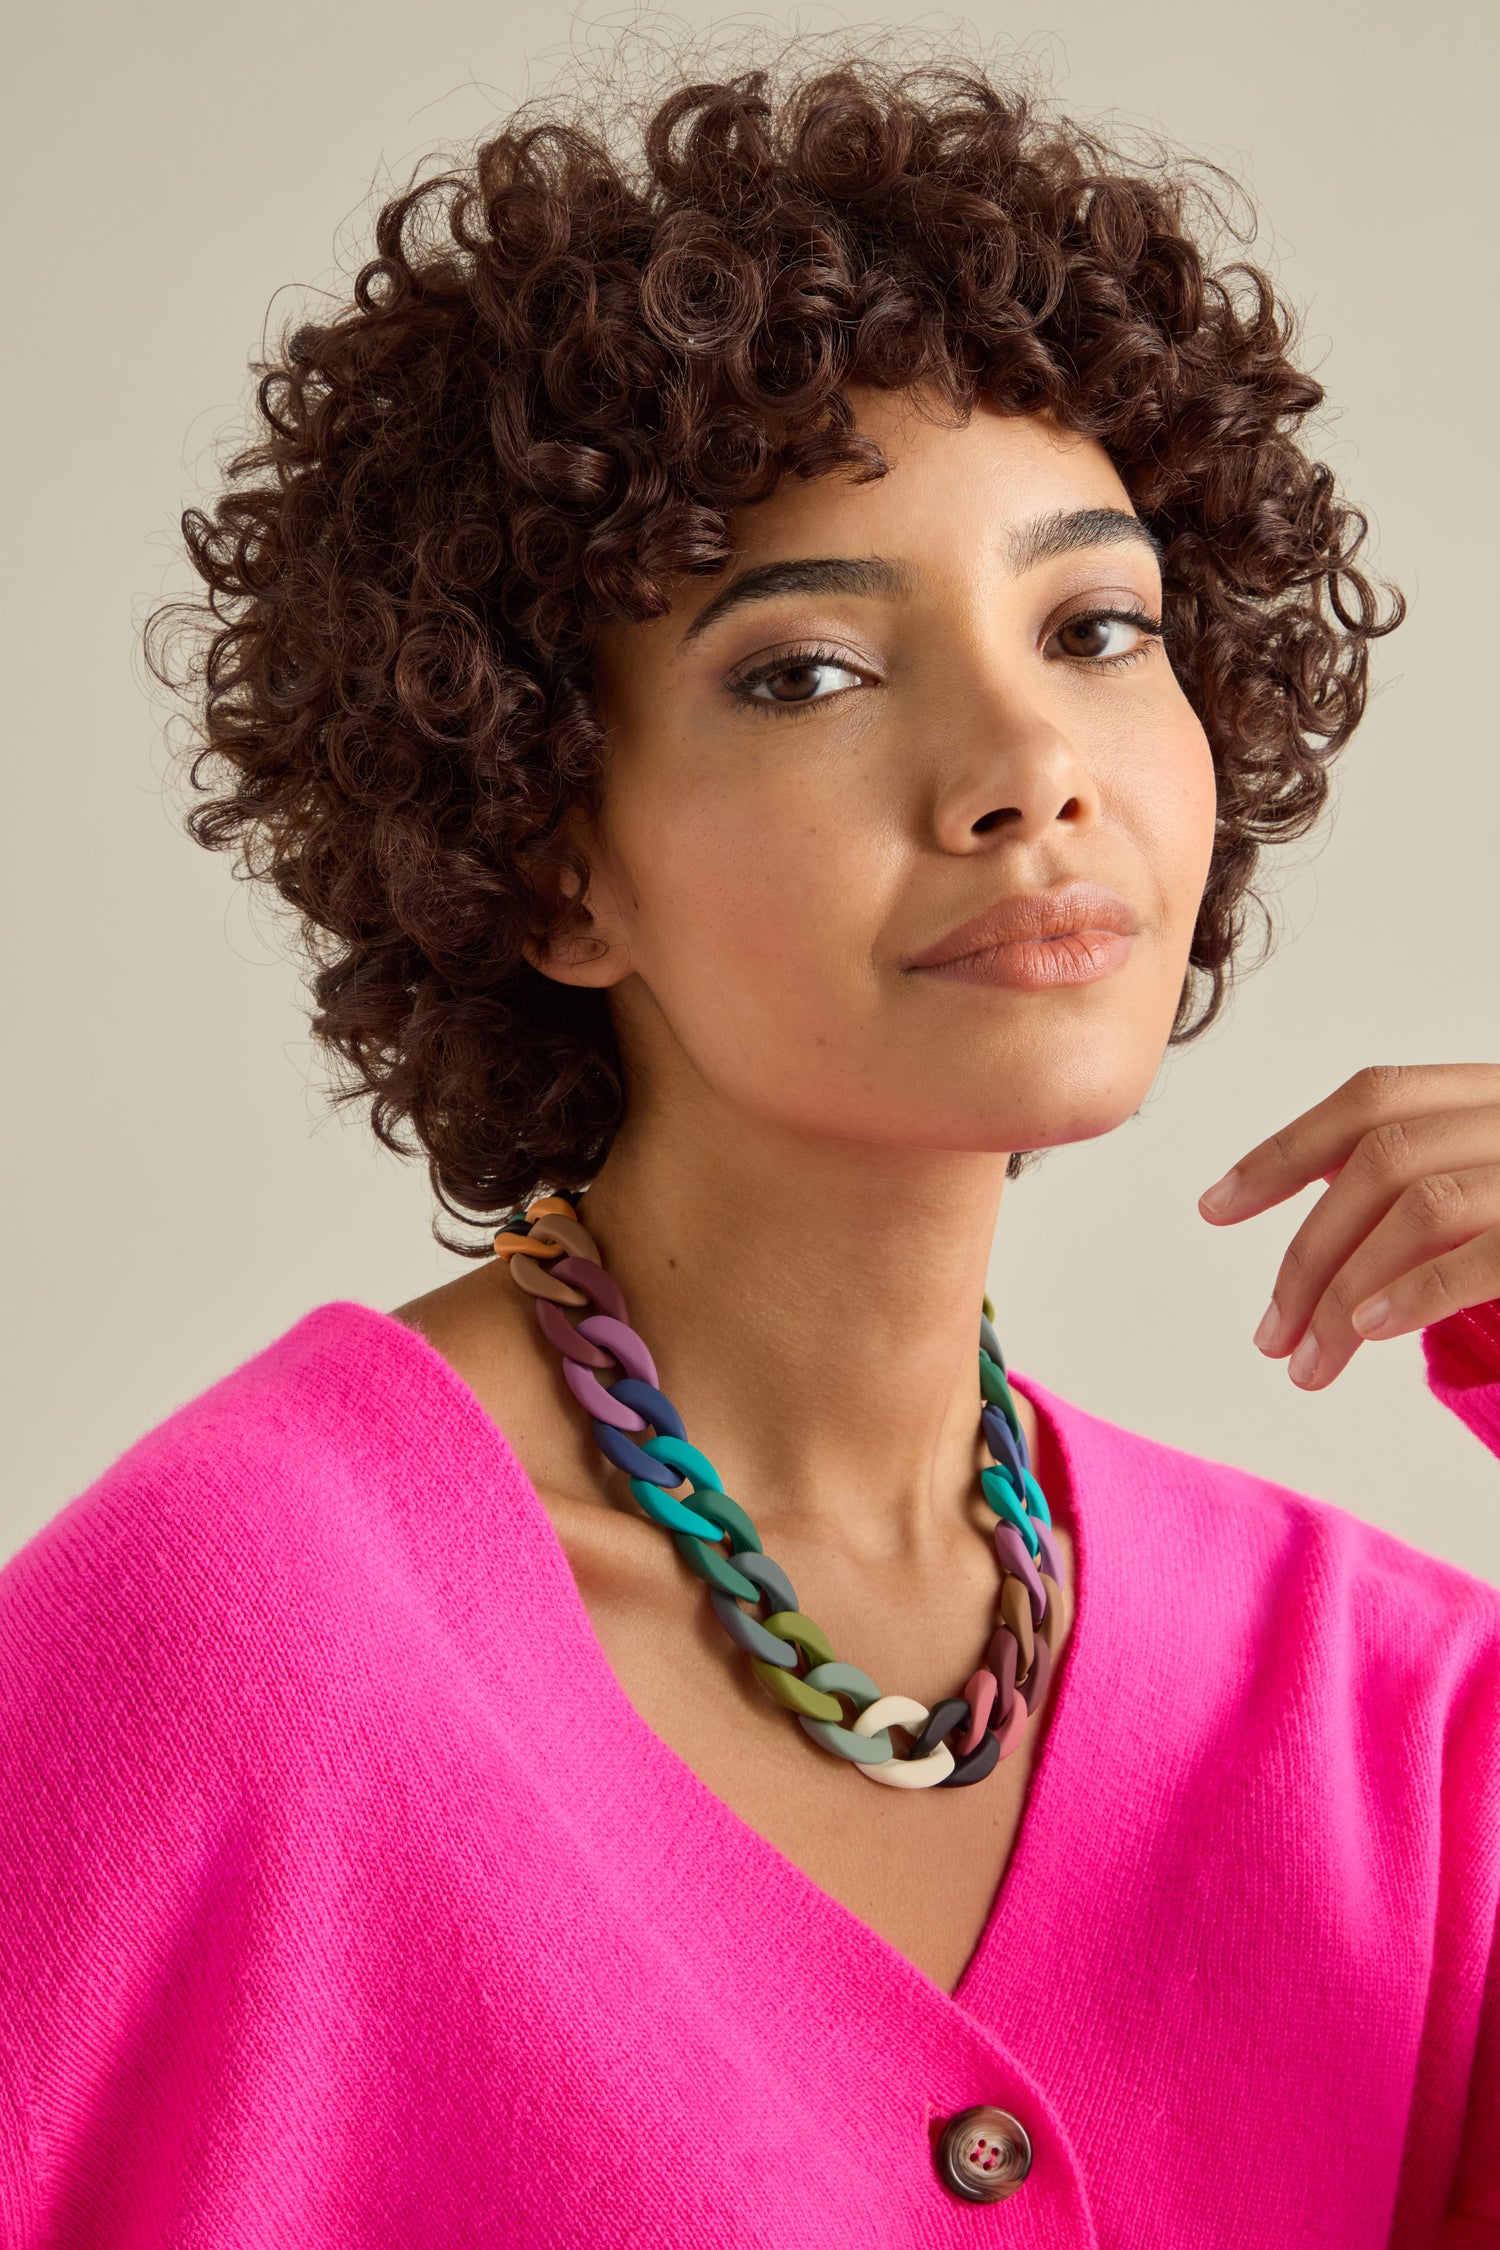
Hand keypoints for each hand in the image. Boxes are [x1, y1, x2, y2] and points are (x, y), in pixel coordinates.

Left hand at [1197, 1064, 1499, 1389]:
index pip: (1373, 1098)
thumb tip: (1325, 1247)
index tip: (1216, 1206)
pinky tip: (1369, 1330)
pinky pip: (1483, 1256)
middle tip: (1270, 1336)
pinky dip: (1416, 1292)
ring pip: (1421, 1206)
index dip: (1284, 1151)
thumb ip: (1422, 1193)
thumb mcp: (1487, 1199)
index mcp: (1493, 1098)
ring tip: (1310, 1362)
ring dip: (1345, 1292)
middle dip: (1308, 1254)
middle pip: (1382, 1158)